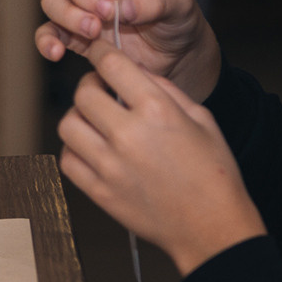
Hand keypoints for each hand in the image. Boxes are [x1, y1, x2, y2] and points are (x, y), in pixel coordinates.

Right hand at [35, 0, 220, 101]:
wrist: (176, 58)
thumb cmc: (178, 19)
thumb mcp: (180, 4)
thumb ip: (156, 1)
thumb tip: (123, 6)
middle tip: (107, 12)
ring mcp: (80, 5)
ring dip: (68, 15)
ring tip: (95, 31)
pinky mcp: (74, 35)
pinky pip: (48, 33)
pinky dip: (46, 41)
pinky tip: (56, 53)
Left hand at [58, 42, 265, 276]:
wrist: (212, 228)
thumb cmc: (213, 173)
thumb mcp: (201, 119)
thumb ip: (165, 90)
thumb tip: (134, 71)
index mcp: (157, 111)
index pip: (112, 65)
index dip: (101, 53)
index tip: (100, 53)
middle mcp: (128, 135)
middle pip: (83, 93)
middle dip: (91, 85)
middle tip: (102, 91)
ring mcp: (110, 166)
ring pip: (68, 125)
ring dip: (79, 117)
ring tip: (96, 122)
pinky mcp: (100, 192)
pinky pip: (68, 160)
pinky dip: (75, 150)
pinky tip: (93, 149)